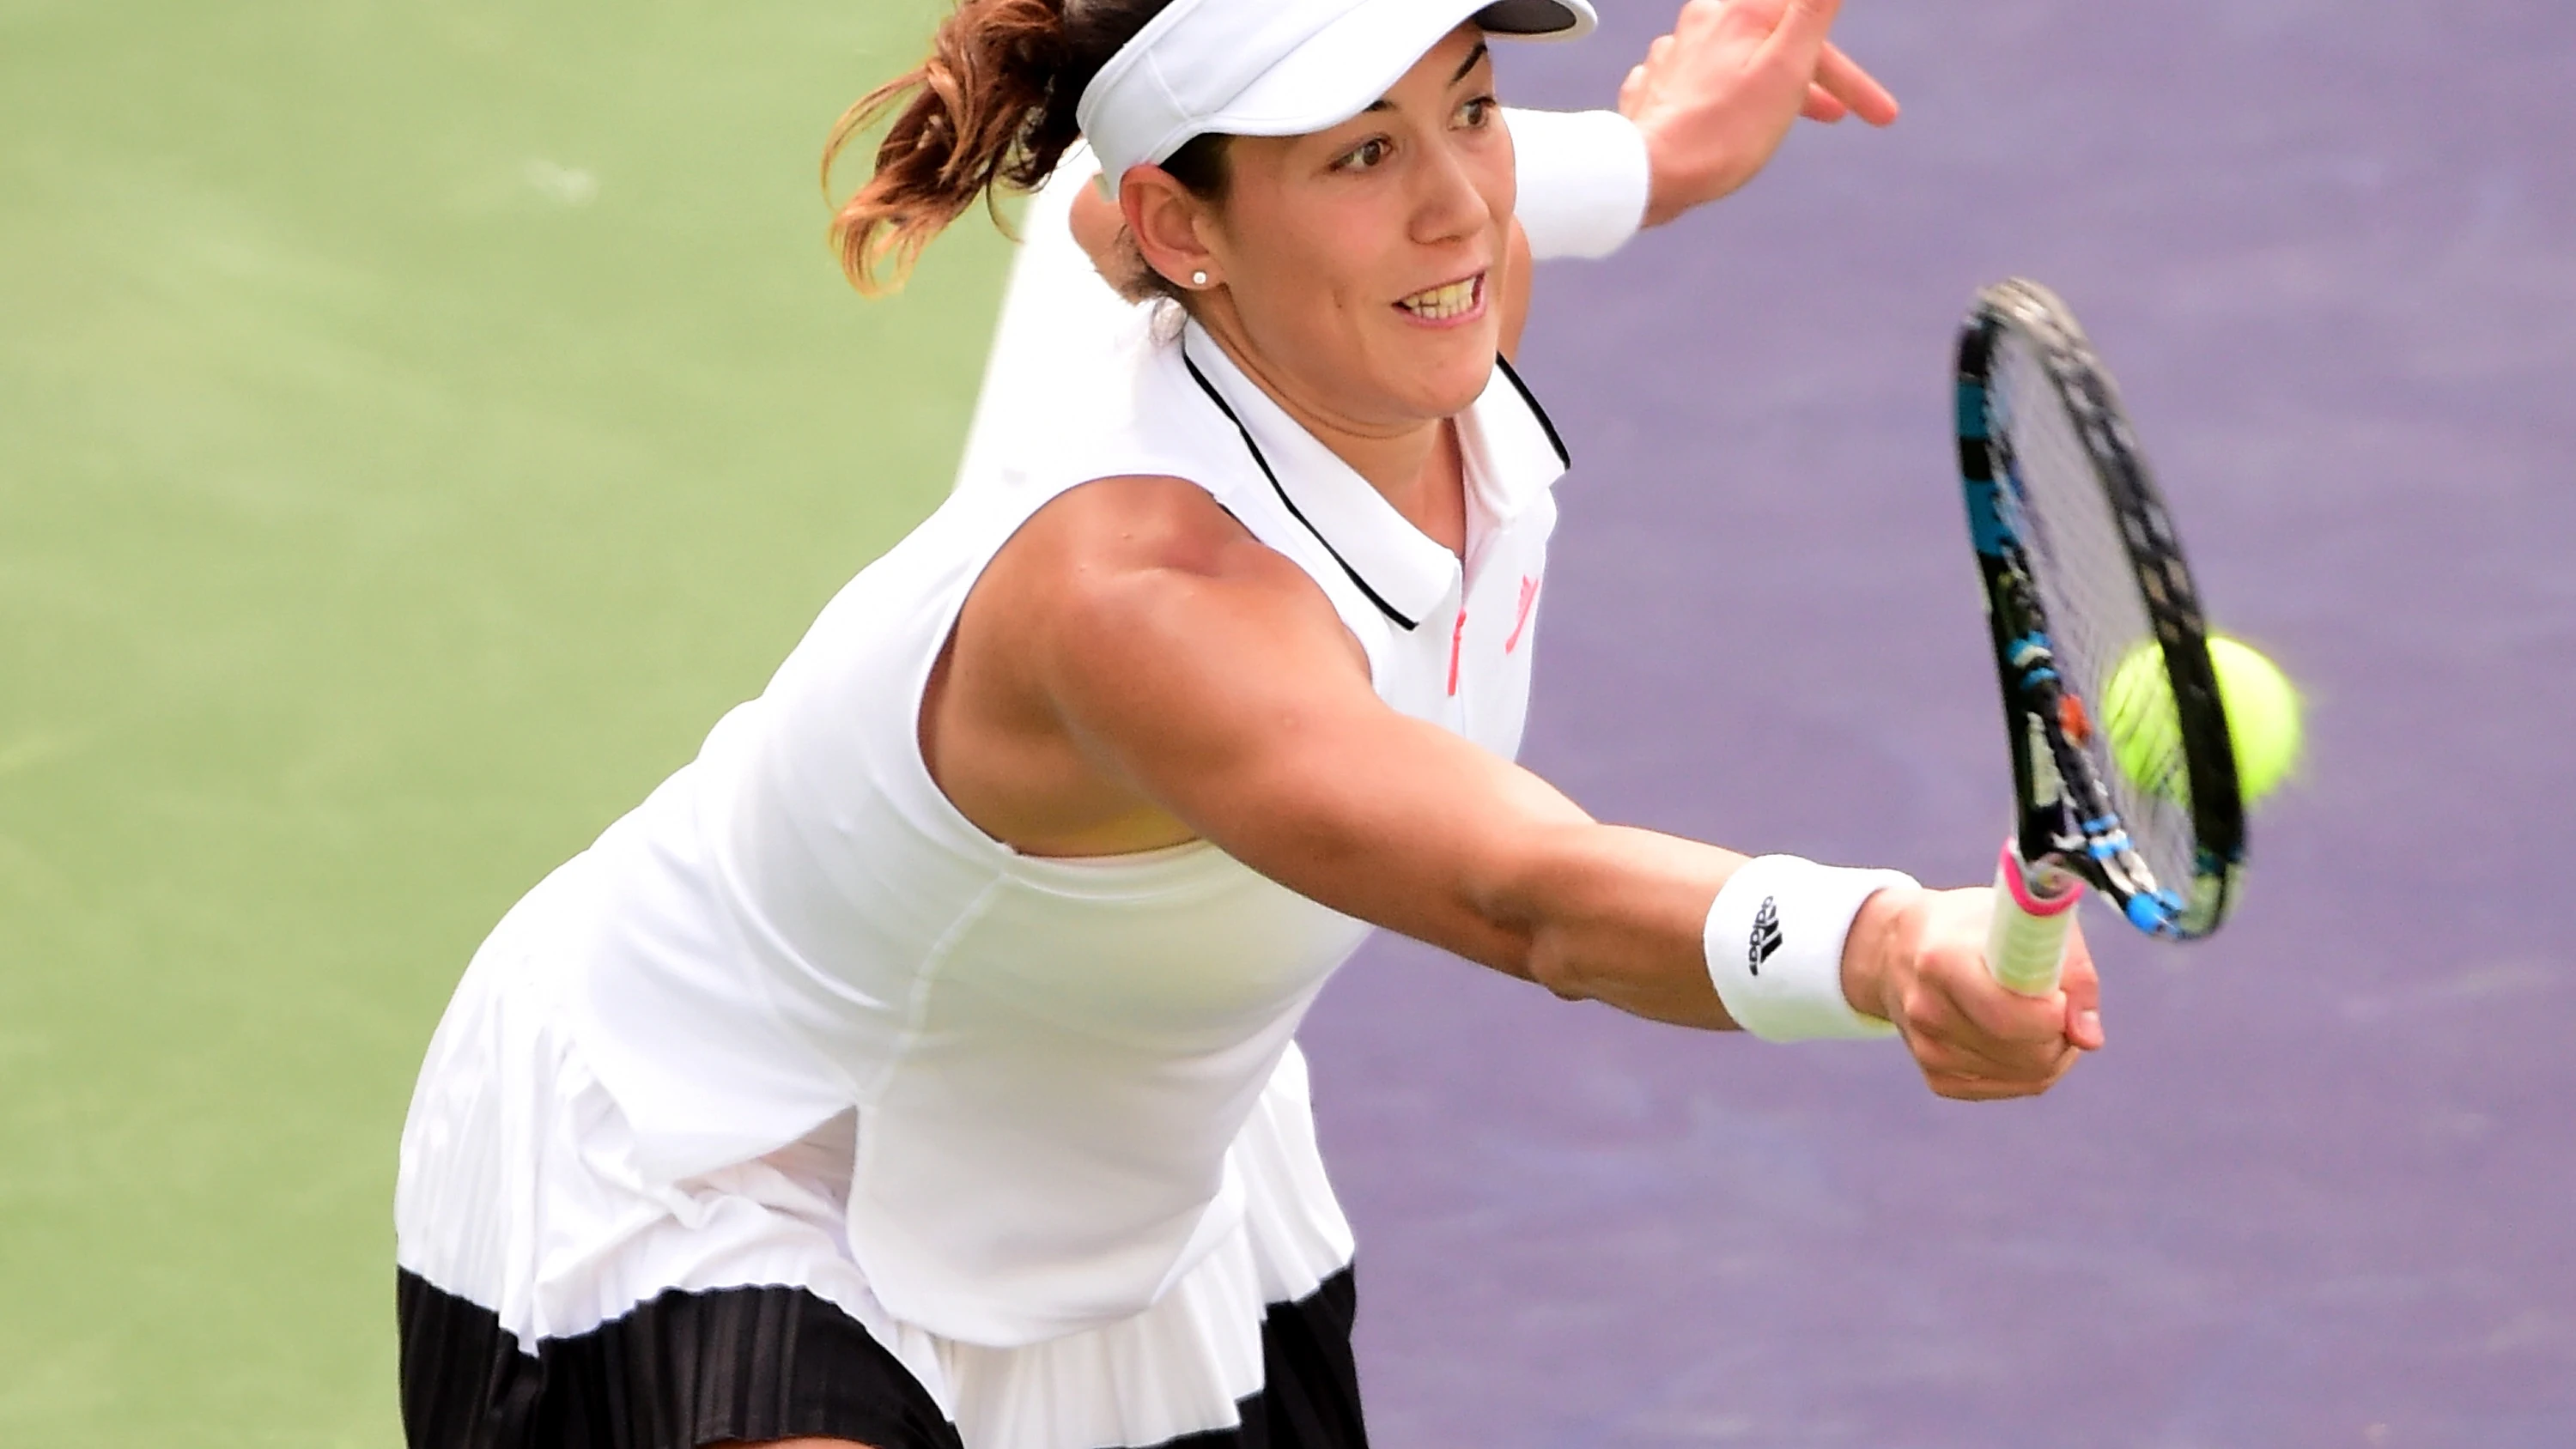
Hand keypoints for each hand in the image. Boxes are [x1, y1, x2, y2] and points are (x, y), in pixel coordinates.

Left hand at [1617, 0, 1899, 226]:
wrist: (1645, 175)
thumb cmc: (1721, 131)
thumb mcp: (1787, 68)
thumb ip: (1811, 9)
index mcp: (1738, 11)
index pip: (1806, 18)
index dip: (1845, 69)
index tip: (1876, 108)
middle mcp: (1702, 21)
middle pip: (1773, 41)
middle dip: (1815, 77)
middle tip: (1846, 115)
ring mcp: (1675, 53)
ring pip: (1739, 61)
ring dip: (1774, 87)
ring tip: (1790, 122)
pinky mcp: (1656, 86)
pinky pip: (1701, 81)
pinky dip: (1727, 97)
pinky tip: (1730, 118)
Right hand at [1844, 885, 2104, 1100]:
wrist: (1900, 947)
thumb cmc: (1973, 926)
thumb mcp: (2024, 917)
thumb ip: (2069, 968)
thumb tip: (2087, 1037)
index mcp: (1942, 960)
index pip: (2008, 1015)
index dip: (2053, 1013)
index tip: (2060, 994)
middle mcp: (1927, 1011)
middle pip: (2028, 1053)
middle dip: (2060, 1032)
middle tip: (2058, 1001)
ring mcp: (1928, 1050)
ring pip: (2030, 1075)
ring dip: (2053, 1048)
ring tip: (2038, 1012)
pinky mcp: (1938, 1078)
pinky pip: (2015, 1086)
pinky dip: (2033, 1065)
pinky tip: (2019, 1033)